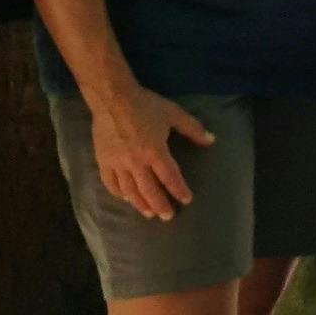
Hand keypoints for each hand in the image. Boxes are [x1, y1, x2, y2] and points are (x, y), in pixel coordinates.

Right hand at [81, 75, 212, 219]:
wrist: (112, 98)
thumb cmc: (145, 105)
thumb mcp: (173, 113)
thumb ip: (193, 129)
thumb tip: (211, 140)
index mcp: (155, 151)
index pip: (170, 177)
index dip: (179, 190)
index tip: (186, 200)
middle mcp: (136, 162)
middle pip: (149, 190)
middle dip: (160, 205)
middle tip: (168, 217)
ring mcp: (118, 163)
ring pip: (130, 191)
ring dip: (140, 204)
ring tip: (149, 213)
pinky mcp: (103, 161)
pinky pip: (110, 183)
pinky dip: (118, 193)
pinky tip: (125, 199)